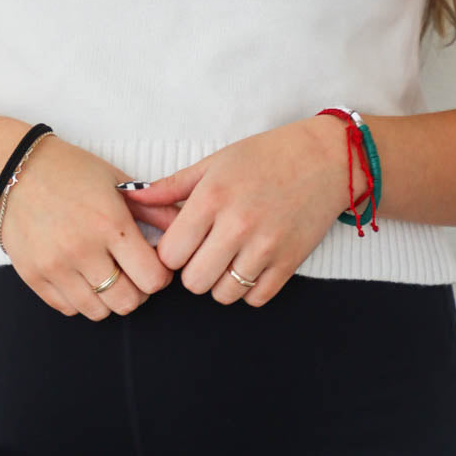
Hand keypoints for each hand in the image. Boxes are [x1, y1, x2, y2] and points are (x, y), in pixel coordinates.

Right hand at [0, 136, 178, 319]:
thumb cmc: (72, 172)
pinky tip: (81, 274)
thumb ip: (155, 209)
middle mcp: (83, 250)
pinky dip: (81, 299)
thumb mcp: (117, 182)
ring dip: (109, 298)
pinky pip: (69, 309)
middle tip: (132, 273)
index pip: (152, 278)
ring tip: (106, 273)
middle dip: (138, 291)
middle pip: (128, 302)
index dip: (160, 275)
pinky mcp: (33, 277)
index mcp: (110, 224)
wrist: (16, 170)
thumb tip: (186, 228)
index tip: (155, 264)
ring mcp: (55, 267)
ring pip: (99, 312)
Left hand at [119, 118, 362, 305]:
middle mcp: (237, 225)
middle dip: (194, 270)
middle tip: (205, 252)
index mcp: (212, 198)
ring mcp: (266, 247)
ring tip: (229, 257)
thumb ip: (171, 186)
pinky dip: (249, 288)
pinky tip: (251, 264)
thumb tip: (130, 195)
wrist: (325, 159)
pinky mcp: (290, 263)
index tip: (183, 242)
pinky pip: (256, 298)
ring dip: (221, 281)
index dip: (172, 251)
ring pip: (223, 294)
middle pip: (193, 281)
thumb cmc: (267, 156)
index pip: (170, 253)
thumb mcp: (215, 162)